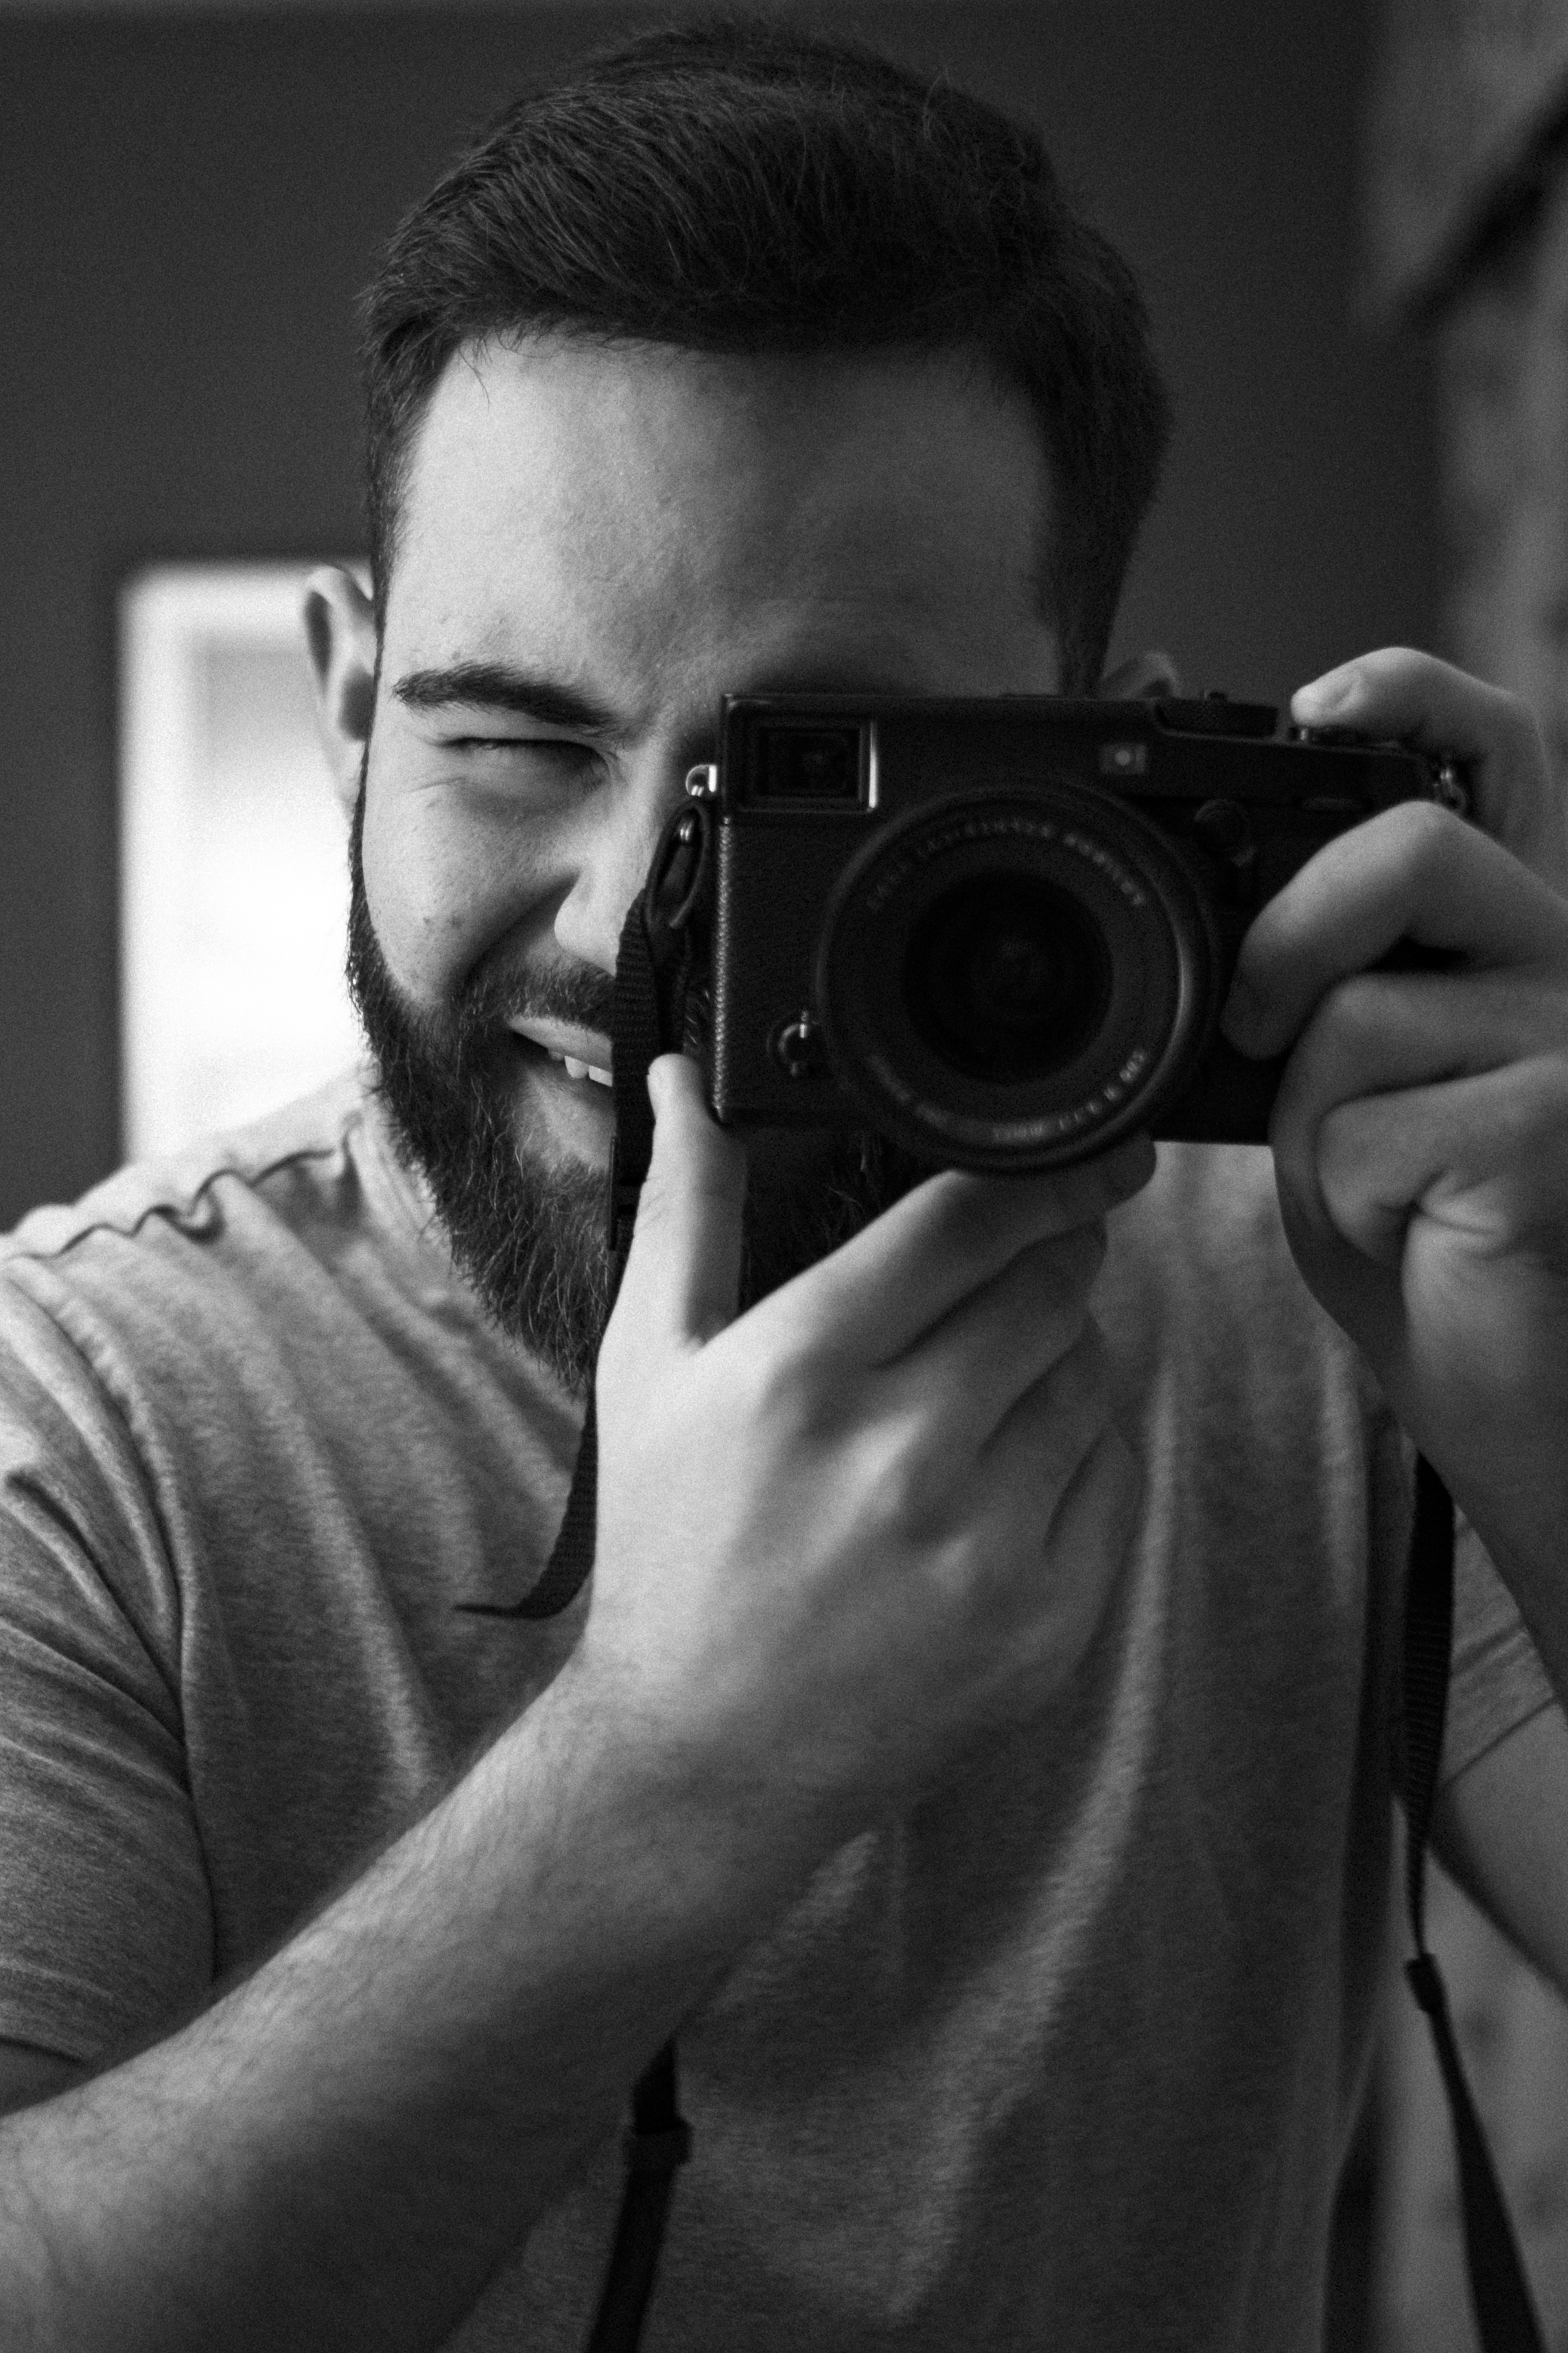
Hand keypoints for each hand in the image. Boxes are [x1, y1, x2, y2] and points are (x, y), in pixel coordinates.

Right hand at [584, 1056, 1153, 1818]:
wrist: (704, 1750)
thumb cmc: (672, 1545)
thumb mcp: (651, 1366)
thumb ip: (688, 1210)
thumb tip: (690, 1084)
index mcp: (804, 1370)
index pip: (973, 1222)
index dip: (1050, 1174)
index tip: (1096, 1155)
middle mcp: (904, 1452)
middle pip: (1055, 1289)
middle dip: (1055, 1260)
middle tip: (1027, 1270)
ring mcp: (986, 1545)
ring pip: (1095, 1377)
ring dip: (1063, 1356)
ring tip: (991, 1386)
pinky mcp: (1047, 1623)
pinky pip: (1115, 1478)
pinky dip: (1081, 1454)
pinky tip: (1008, 1472)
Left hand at [1222, 648, 1567, 1597]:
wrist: (1507, 1395)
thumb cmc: (1422, 1237)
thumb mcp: (1343, 1091)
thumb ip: (1315, 993)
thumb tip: (1222, 929)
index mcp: (1501, 941)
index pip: (1492, 760)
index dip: (1414, 697)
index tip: (1319, 700)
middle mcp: (1559, 964)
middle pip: (1413, 849)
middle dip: (1290, 933)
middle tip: (1255, 1025)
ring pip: (1362, 1010)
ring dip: (1312, 1114)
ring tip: (1367, 1180)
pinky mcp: (1554, 1131)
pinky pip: (1372, 1125)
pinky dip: (1344, 1193)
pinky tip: (1407, 1231)